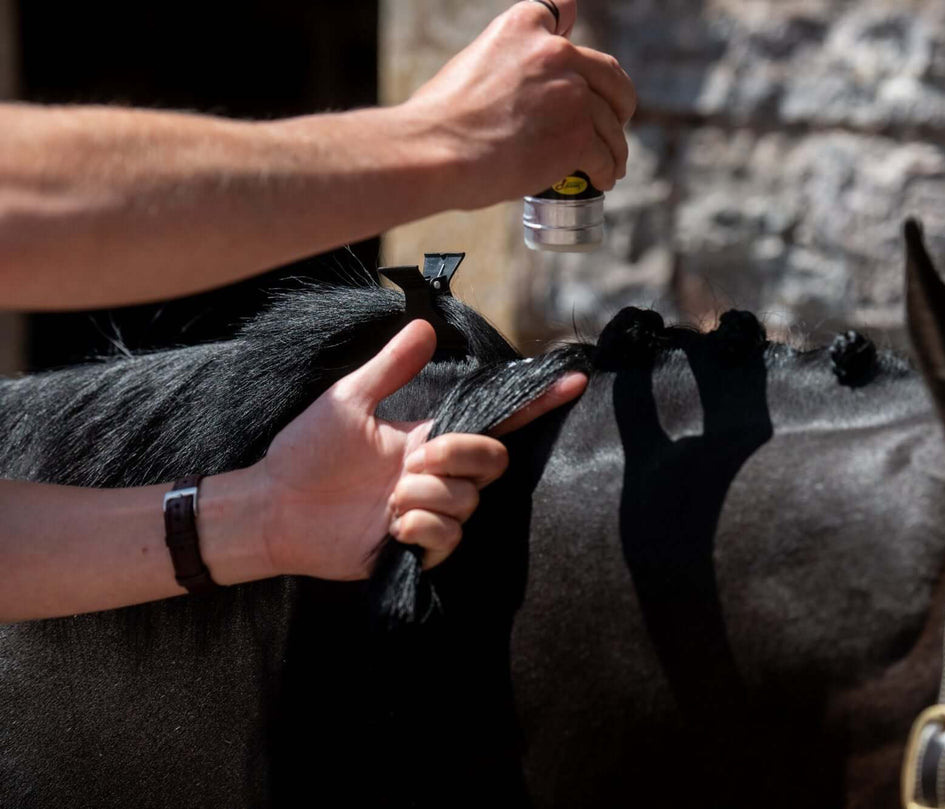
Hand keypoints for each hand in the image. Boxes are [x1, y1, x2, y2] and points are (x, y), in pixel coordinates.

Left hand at [254, 319, 586, 579]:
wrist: (272, 505)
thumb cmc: (306, 452)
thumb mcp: (349, 400)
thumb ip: (391, 367)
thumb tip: (424, 325)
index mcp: (428, 439)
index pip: (492, 421)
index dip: (533, 404)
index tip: (572, 381)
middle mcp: (436, 476)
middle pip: (491, 461)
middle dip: (458, 456)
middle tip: (411, 462)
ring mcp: (429, 514)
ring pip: (466, 501)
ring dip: (423, 495)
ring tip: (384, 499)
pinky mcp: (415, 550)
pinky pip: (447, 537)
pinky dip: (420, 528)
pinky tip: (389, 525)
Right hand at [396, 0, 636, 207]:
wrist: (436, 150)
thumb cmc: (442, 119)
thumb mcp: (473, 62)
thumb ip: (508, 61)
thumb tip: (522, 86)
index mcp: (524, 26)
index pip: (565, 12)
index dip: (573, 41)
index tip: (578, 66)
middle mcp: (555, 53)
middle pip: (610, 74)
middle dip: (618, 101)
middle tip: (613, 123)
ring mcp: (571, 95)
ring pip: (611, 123)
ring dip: (614, 146)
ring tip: (609, 164)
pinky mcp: (578, 136)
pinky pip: (605, 156)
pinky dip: (606, 170)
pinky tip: (600, 179)